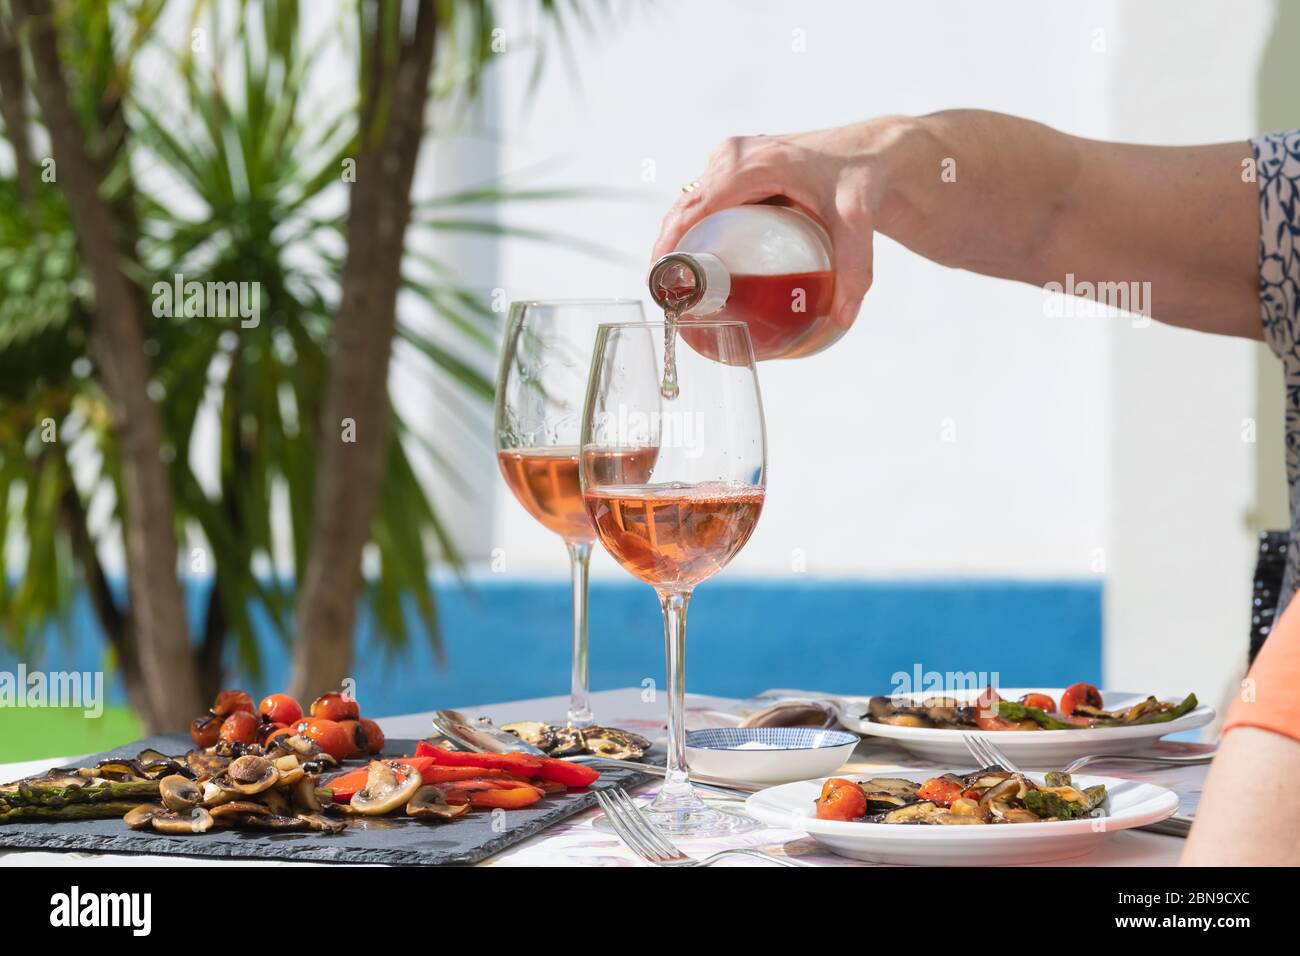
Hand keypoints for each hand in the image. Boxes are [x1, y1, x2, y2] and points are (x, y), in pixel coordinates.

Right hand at [652, 121, 908, 330]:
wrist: (869, 152)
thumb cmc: (860, 178)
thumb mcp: (859, 220)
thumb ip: (854, 268)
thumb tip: (841, 318)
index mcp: (756, 164)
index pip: (698, 206)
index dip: (672, 242)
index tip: (662, 279)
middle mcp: (737, 156)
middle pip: (686, 207)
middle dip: (670, 249)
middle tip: (669, 294)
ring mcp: (732, 159)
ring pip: (690, 203)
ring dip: (678, 239)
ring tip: (677, 283)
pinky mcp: (734, 167)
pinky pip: (704, 200)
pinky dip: (694, 228)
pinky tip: (698, 260)